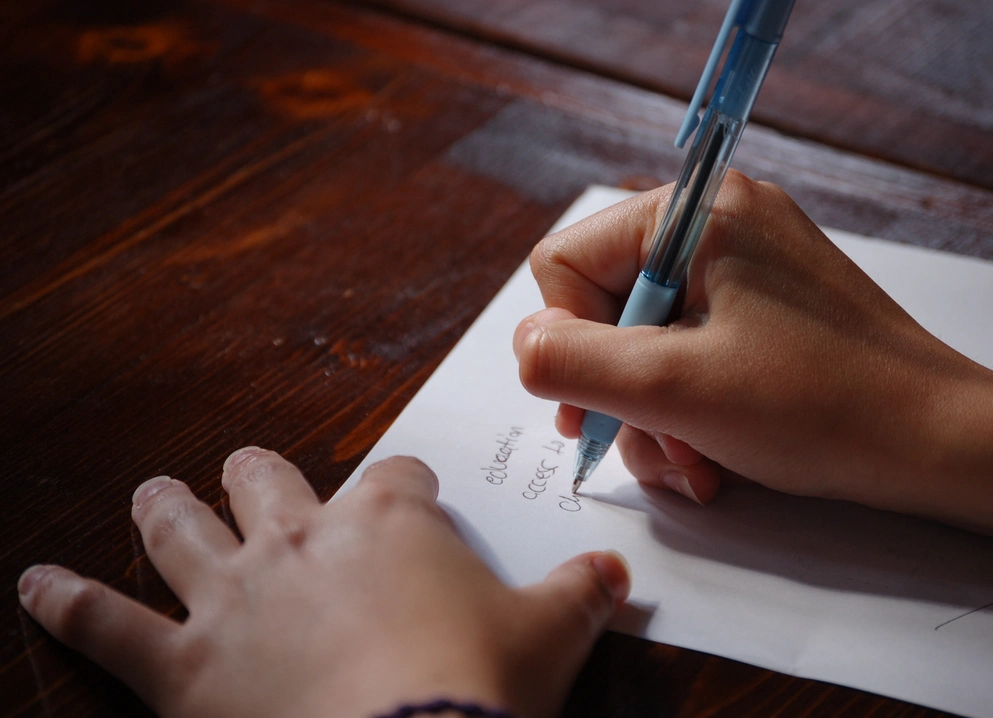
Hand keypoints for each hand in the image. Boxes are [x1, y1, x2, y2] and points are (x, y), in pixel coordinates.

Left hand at [18, 450, 630, 717]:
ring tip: (151, 493)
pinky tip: (37, 586)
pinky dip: (67, 604)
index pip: (398, 477)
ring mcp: (235, 594)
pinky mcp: (182, 664)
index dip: (406, 484)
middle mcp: (302, 538)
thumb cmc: (477, 687)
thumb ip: (582, 595)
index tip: (411, 495)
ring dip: (164, 509)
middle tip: (252, 471)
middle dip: (260, 471)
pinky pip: (107, 624)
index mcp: (389, 523)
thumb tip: (615, 577)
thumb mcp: (549, 637)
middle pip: (269, 475)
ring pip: (180, 528)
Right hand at [514, 173, 992, 555]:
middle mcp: (716, 226)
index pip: (565, 263)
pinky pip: (689, 353)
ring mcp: (743, 269)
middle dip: (619, 392)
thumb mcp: (672, 386)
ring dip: (653, 416)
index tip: (596, 405)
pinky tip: (712, 457)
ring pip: (644, 342)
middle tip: (647, 446)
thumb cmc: (819, 405)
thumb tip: (525, 348)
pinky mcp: (762, 311)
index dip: (568, 341)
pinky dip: (688, 410)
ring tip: (693, 465)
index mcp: (694, 213)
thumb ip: (572, 360)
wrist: (936, 442)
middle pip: (605, 309)